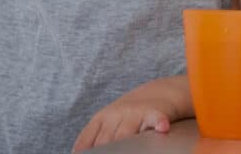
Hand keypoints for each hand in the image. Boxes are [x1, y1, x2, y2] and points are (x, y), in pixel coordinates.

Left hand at [71, 77, 189, 151]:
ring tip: (128, 151)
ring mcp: (135, 112)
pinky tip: (162, 129)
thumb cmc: (130, 114)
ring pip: (126, 134)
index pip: (87, 140)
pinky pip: (156, 119)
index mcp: (100, 118)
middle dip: (108, 153)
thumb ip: (94, 139)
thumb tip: (78, 153)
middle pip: (106, 142)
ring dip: (126, 146)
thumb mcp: (109, 123)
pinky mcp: (155, 112)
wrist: (160, 92)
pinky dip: (159, 124)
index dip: (88, 153)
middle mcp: (115, 114)